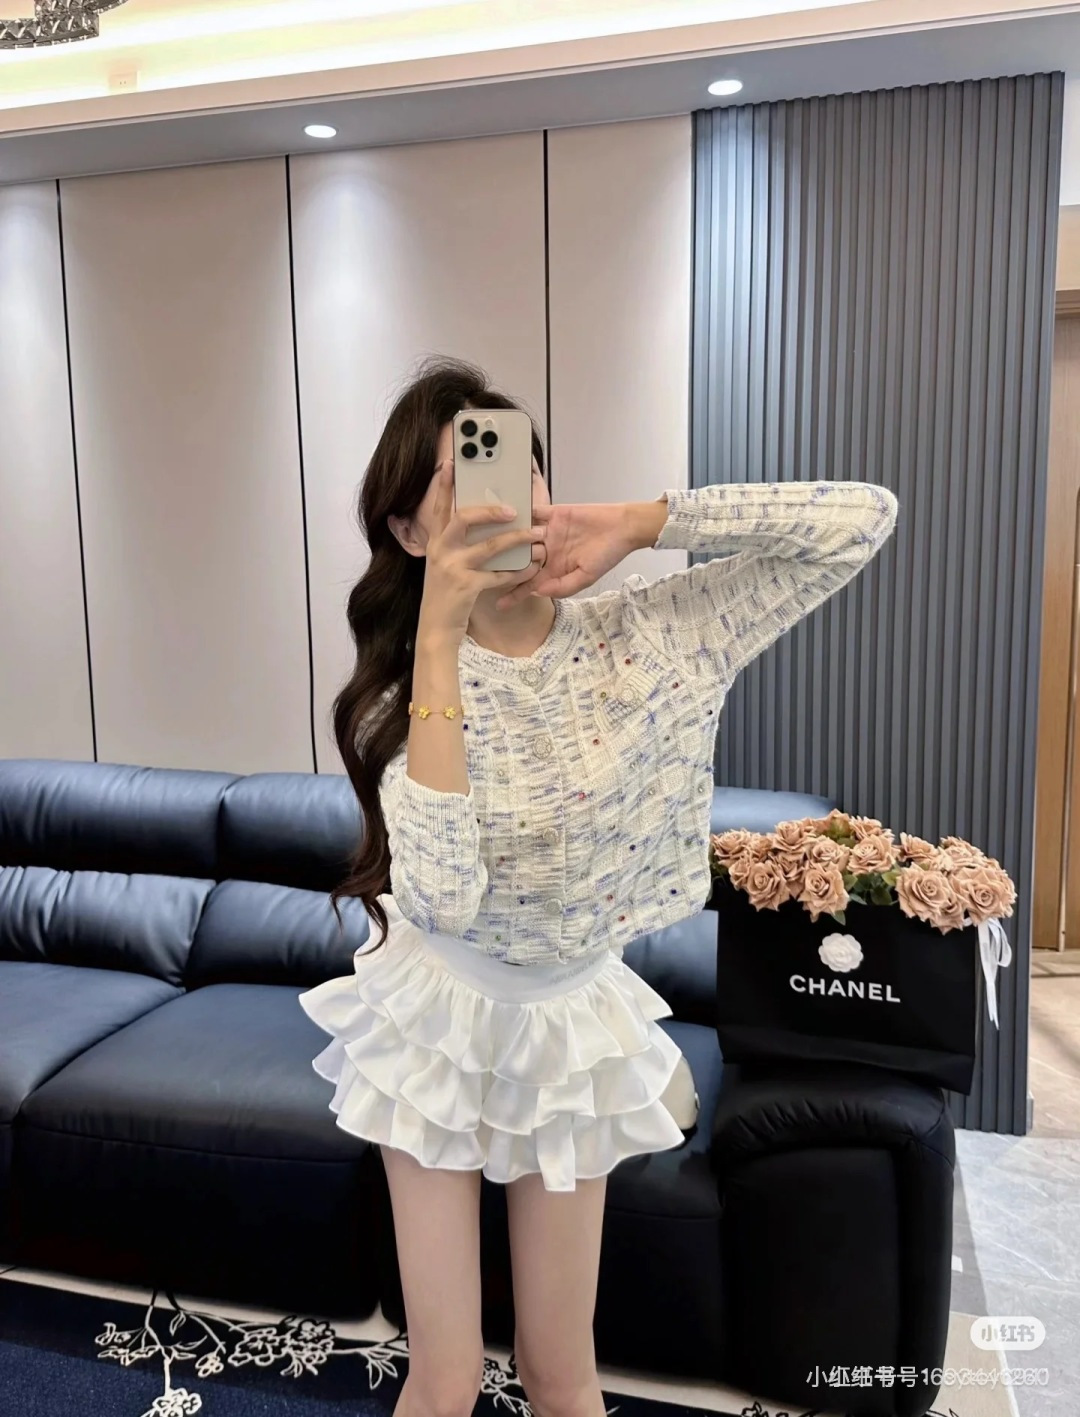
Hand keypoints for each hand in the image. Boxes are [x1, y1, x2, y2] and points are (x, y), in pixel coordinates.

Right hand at [416, 461, 547, 640]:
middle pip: (464, 519)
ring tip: (536, 536)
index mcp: (435, 543)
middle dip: (490, 511)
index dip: (444, 486)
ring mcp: (452, 569)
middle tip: (513, 510)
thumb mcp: (442, 565)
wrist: (434, 628)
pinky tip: (530, 569)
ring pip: (489, 546)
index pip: (439, 508)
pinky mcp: (467, 587)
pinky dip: (517, 572)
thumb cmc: (444, 595)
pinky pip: (498, 575)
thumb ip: (455, 546)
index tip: (450, 463)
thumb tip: (483, 526)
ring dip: (516, 540)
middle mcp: (441, 551)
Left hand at [497, 501, 639, 604]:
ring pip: (520, 537)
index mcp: (554, 570)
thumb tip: (537, 593)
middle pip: (519, 561)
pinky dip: (519, 513)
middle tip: (481, 569)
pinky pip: (532, 513)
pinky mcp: (552, 513)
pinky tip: (502, 514)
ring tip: (484, 541)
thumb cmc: (607, 555)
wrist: (622, 527)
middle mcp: (547, 552)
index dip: (514, 594)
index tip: (497, 605)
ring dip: (505, 538)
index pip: (529, 585)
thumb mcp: (586, 577)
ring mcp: (547, 532)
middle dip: (502, 566)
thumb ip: (562, 587)